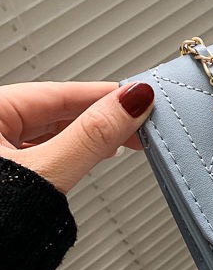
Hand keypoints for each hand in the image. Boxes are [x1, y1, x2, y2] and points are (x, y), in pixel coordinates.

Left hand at [0, 81, 154, 192]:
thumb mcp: (45, 171)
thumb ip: (92, 135)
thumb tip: (131, 104)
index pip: (60, 93)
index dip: (105, 95)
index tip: (141, 98)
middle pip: (56, 112)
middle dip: (101, 117)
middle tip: (141, 124)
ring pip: (50, 133)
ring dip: (88, 136)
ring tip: (122, 139)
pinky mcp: (1, 176)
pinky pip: (42, 153)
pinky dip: (70, 153)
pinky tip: (91, 154)